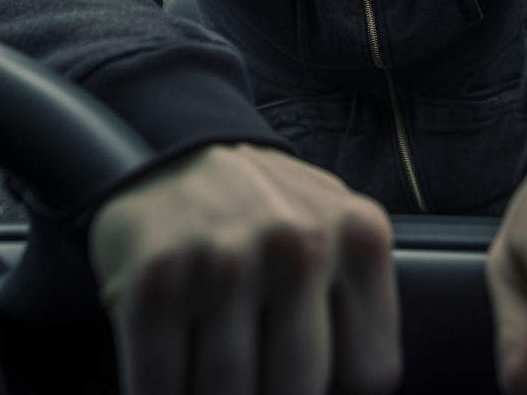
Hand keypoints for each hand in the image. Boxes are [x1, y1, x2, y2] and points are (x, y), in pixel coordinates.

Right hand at [90, 143, 400, 394]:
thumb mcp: (338, 231)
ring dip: (213, 393)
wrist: (175, 156)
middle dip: (272, 392)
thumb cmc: (267, 211)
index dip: (338, 387)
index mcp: (356, 235)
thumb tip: (354, 391)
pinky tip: (173, 369)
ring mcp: (224, 264)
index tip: (309, 367)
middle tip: (254, 366)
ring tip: (212, 360)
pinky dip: (162, 394)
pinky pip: (161, 391)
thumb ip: (362, 304)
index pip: (371, 374)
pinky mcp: (155, 286)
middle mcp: (297, 244)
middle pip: (299, 391)